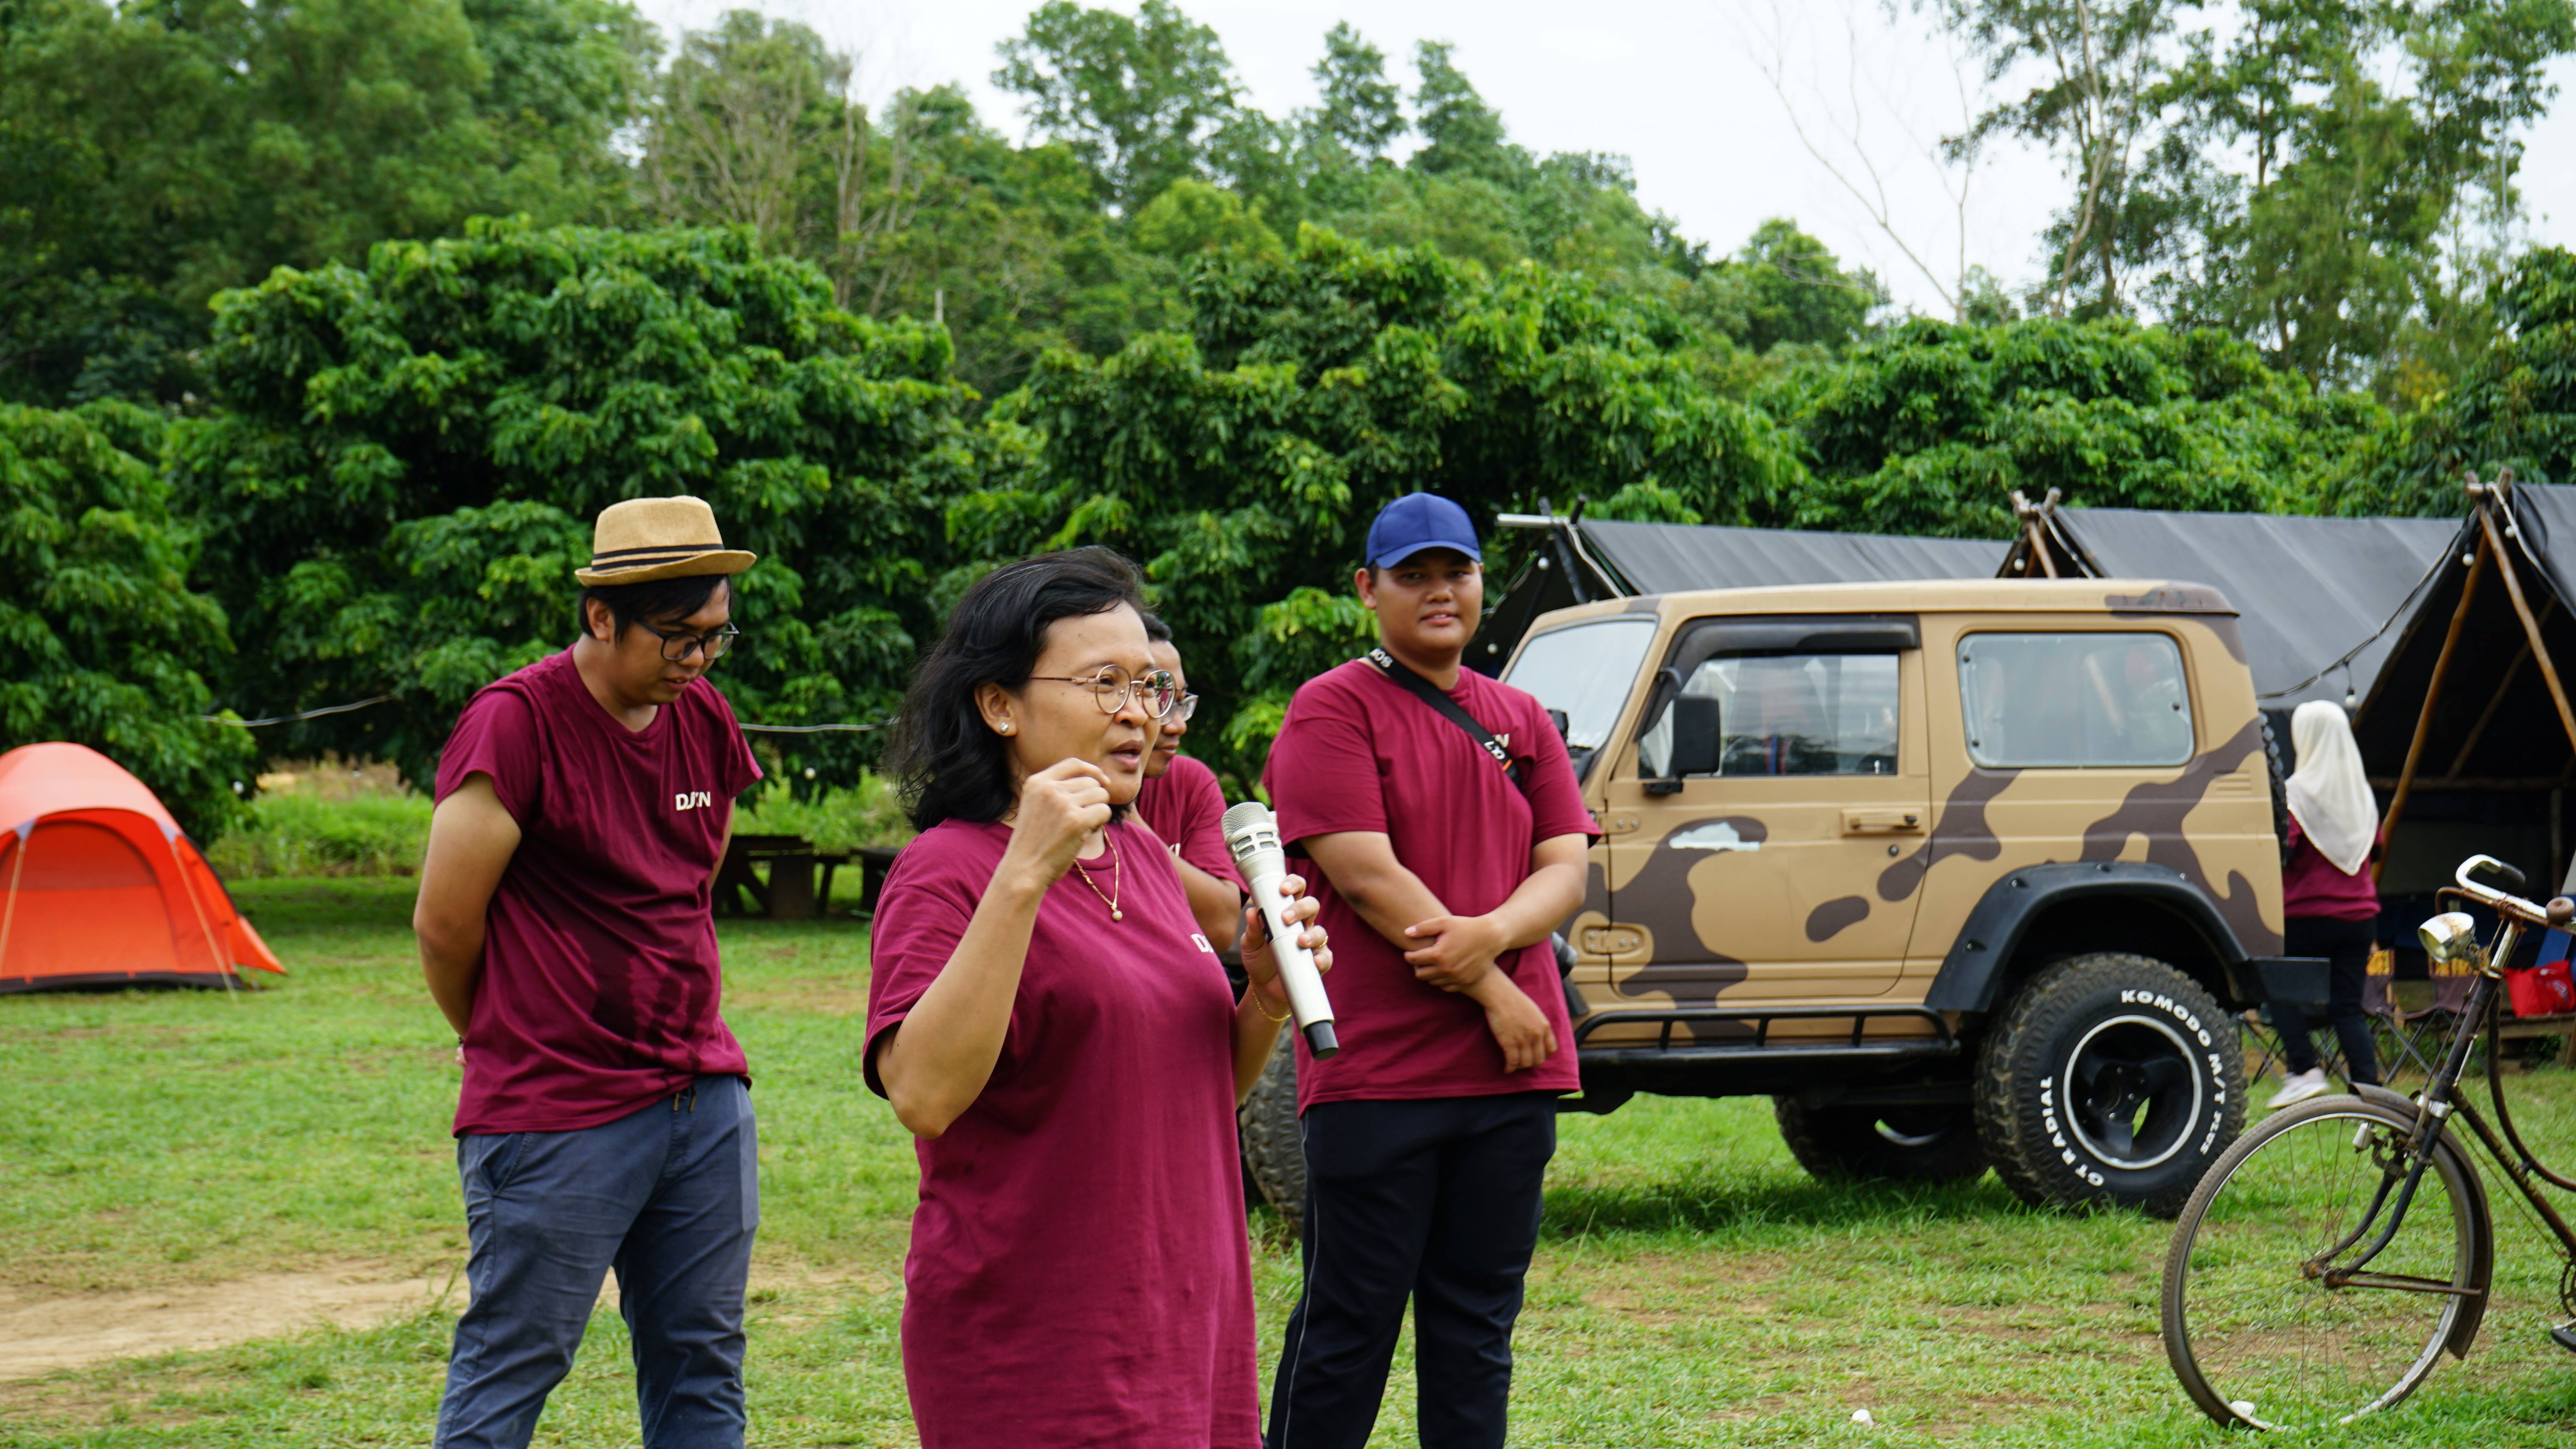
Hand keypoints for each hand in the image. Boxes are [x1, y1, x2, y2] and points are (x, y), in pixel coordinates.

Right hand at [1000, 758, 1113, 885]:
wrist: (1023, 869)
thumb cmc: (1034, 842)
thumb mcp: (1037, 806)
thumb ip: (1057, 790)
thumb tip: (1097, 779)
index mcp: (1036, 782)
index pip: (1073, 764)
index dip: (1092, 770)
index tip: (1103, 781)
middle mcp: (1049, 788)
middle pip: (1091, 782)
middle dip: (1094, 799)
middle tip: (1081, 820)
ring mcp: (1063, 803)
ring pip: (1100, 795)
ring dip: (1098, 811)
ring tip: (1081, 827)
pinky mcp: (1076, 820)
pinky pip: (1104, 811)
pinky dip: (1100, 823)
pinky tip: (1085, 834)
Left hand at [1243, 873, 1331, 1017]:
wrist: (1263, 988)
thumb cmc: (1259, 959)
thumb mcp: (1250, 944)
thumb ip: (1252, 929)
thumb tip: (1252, 912)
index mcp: (1286, 913)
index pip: (1295, 891)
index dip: (1293, 884)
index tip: (1283, 889)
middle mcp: (1302, 925)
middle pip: (1311, 906)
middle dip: (1301, 908)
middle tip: (1286, 917)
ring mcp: (1311, 943)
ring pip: (1321, 931)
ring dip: (1312, 934)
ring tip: (1299, 941)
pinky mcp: (1316, 963)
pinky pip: (1326, 957)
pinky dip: (1322, 958)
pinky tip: (1315, 961)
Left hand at [1402, 912, 1505, 991]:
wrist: (1491, 937)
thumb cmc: (1466, 926)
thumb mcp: (1444, 922)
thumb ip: (1423, 928)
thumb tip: (1406, 933)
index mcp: (1438, 954)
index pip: (1413, 960)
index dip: (1408, 955)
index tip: (1409, 952)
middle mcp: (1446, 969)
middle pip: (1420, 974)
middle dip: (1417, 966)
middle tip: (1420, 959)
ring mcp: (1456, 978)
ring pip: (1432, 982)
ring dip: (1429, 974)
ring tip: (1433, 963)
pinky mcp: (1465, 982)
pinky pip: (1446, 987)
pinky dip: (1442, 980)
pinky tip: (1444, 970)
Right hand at [1470, 974, 1556, 1071]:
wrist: (1501, 996)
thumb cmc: (1515, 1000)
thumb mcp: (1535, 1011)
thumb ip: (1538, 1025)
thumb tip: (1536, 1036)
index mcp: (1544, 1026)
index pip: (1551, 1049)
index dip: (1545, 1055)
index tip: (1537, 1056)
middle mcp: (1536, 1035)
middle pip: (1539, 1059)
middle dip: (1531, 1063)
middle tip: (1524, 1062)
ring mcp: (1523, 1040)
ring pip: (1526, 1063)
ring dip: (1520, 1066)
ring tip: (1515, 1065)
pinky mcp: (1509, 1043)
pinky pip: (1512, 1062)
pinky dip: (1510, 1068)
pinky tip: (1507, 1069)